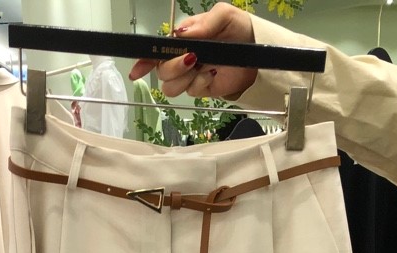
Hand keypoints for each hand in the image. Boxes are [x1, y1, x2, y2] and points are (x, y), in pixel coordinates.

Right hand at [129, 3, 256, 101]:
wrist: (258, 52)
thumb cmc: (239, 30)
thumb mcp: (223, 16)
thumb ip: (202, 24)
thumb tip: (180, 33)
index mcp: (182, 38)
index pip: (156, 50)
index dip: (144, 61)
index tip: (137, 71)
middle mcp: (182, 57)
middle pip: (161, 71)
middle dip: (173, 67)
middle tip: (193, 59)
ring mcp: (191, 75)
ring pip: (170, 86)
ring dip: (184, 78)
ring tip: (203, 67)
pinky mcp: (201, 89)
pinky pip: (191, 92)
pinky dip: (200, 84)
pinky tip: (212, 75)